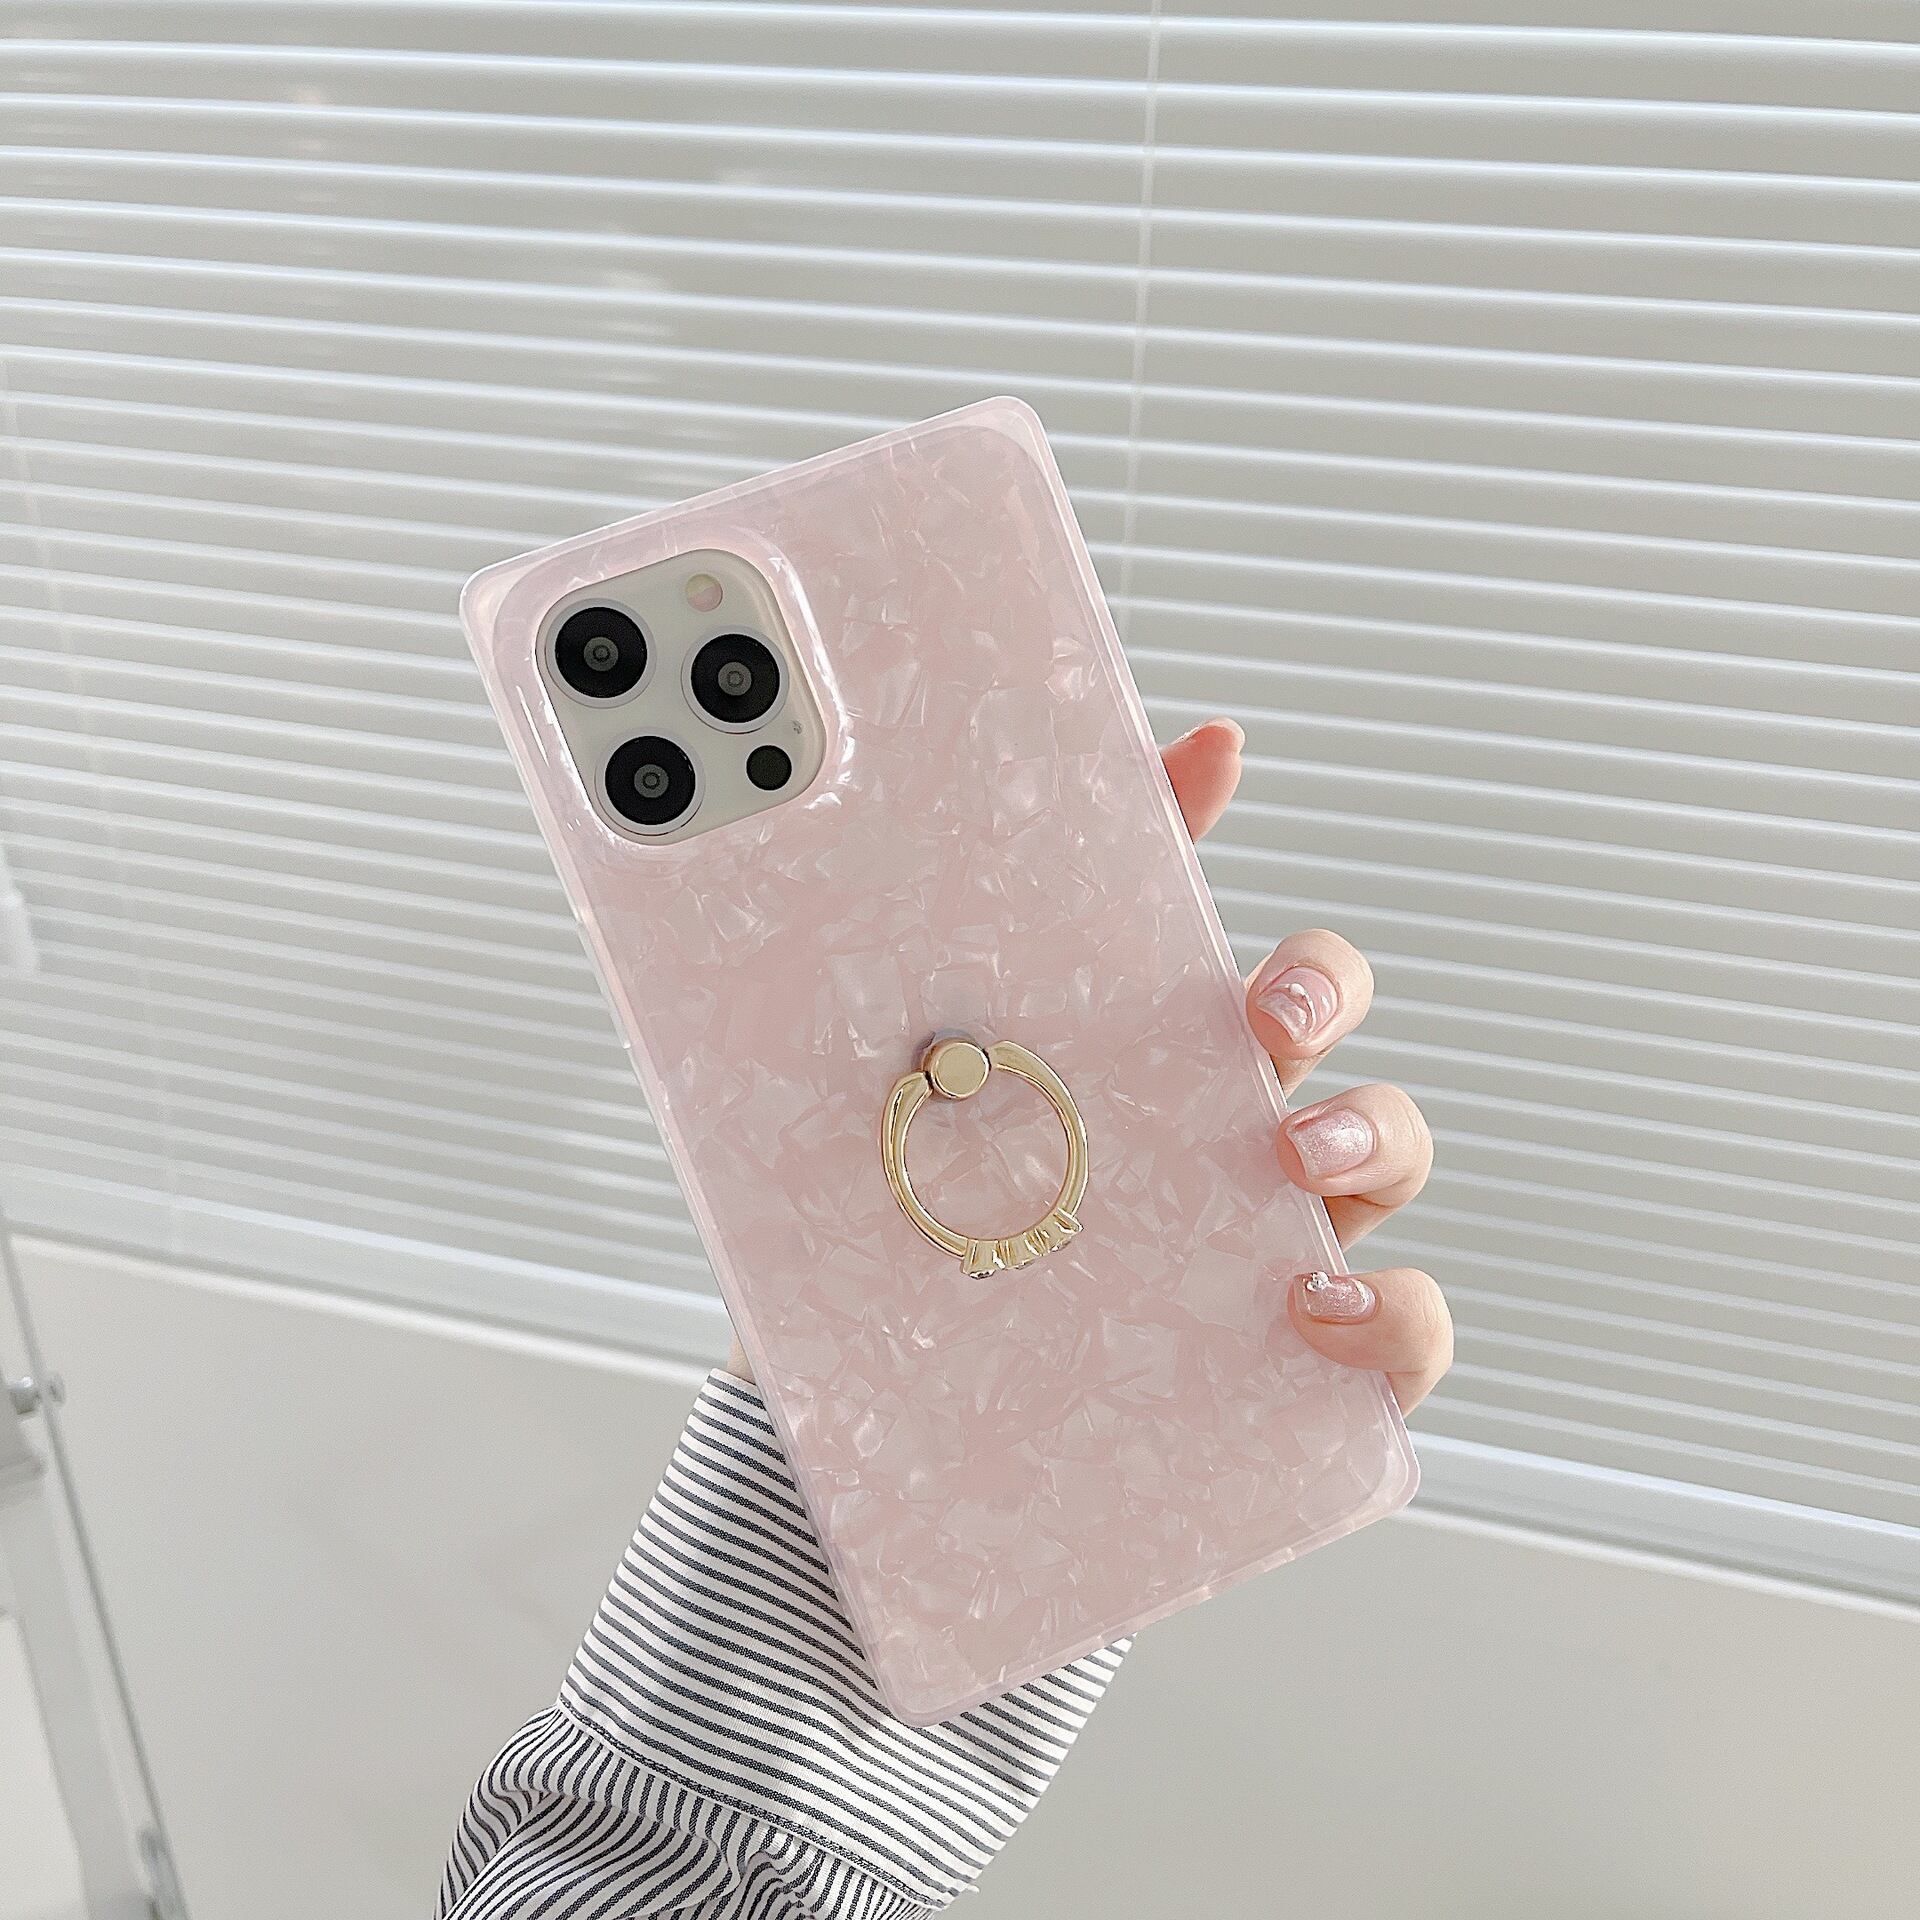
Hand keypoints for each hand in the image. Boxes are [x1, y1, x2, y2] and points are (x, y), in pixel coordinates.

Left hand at [729, 715, 1450, 1412]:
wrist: (888, 1396)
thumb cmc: (945, 1225)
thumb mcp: (955, 1076)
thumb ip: (1032, 926)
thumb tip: (1163, 759)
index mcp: (1187, 1092)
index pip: (1292, 999)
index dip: (1306, 969)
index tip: (1253, 975)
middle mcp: (1251, 1165)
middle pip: (1351, 1052)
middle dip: (1331, 1021)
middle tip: (1267, 1035)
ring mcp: (1288, 1261)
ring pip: (1397, 1168)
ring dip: (1375, 1138)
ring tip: (1298, 1162)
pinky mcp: (1306, 1373)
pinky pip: (1403, 1340)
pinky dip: (1396, 1317)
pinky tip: (1318, 1309)